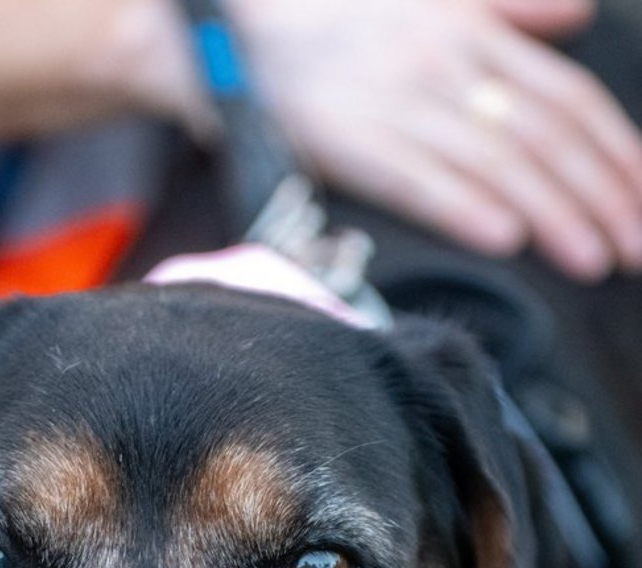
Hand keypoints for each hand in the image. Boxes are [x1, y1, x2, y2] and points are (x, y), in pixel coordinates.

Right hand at [229, 0, 641, 280]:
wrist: (246, 26)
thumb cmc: (346, 20)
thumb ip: (511, 7)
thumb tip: (581, 16)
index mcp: (474, 33)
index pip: (567, 97)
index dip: (615, 152)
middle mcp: (447, 65)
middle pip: (544, 135)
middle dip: (600, 195)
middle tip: (637, 251)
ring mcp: (400, 104)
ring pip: (495, 161)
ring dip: (552, 213)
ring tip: (594, 260)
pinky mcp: (351, 141)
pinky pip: (417, 177)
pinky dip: (465, 205)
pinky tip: (507, 237)